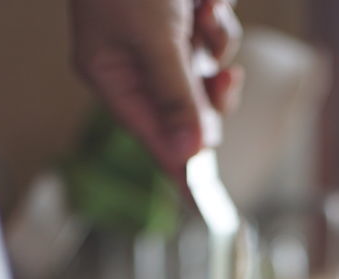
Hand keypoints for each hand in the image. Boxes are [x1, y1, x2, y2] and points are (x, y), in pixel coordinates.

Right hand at [69, 0, 242, 174]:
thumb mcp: (154, 37)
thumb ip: (174, 94)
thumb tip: (190, 151)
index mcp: (112, 73)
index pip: (151, 135)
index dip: (178, 166)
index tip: (198, 200)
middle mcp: (134, 62)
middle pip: (188, 108)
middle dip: (211, 90)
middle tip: (226, 79)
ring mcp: (162, 39)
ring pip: (209, 68)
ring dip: (217, 41)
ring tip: (207, 11)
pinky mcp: (184, 16)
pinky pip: (214, 35)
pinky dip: (218, 19)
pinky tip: (210, 0)